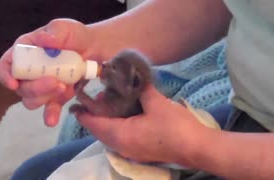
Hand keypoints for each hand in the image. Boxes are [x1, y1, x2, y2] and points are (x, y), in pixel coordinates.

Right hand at [0, 19, 94, 125]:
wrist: (95, 50)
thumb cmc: (75, 36)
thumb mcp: (65, 28)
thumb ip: (55, 31)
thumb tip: (43, 39)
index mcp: (26, 52)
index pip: (7, 64)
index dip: (6, 75)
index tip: (13, 83)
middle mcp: (30, 72)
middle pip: (21, 87)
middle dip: (35, 88)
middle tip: (55, 81)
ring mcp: (43, 86)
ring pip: (32, 100)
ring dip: (45, 97)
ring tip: (64, 87)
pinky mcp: (56, 97)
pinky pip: (49, 109)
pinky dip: (50, 115)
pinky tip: (52, 120)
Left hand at [75, 85, 209, 165]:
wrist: (197, 148)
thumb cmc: (175, 126)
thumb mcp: (156, 103)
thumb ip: (141, 89)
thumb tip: (133, 77)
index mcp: (120, 135)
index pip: (93, 124)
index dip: (83, 112)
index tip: (76, 100)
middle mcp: (121, 146)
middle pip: (99, 131)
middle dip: (94, 115)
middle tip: (97, 95)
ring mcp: (130, 151)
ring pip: (109, 135)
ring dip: (106, 121)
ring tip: (109, 101)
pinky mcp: (140, 151)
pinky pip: (119, 138)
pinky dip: (116, 126)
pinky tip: (123, 114)